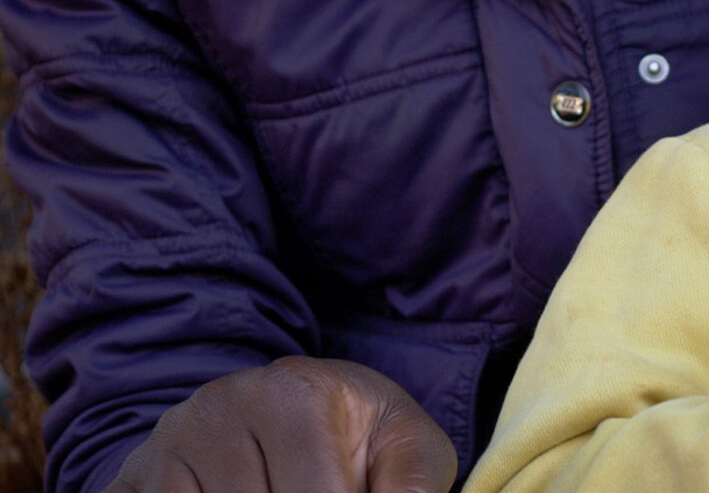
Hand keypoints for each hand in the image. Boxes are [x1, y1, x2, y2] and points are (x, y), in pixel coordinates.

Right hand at [107, 356, 456, 492]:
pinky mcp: (130, 478)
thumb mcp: (406, 445)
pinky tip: (235, 490)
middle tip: (315, 488)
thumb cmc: (358, 433)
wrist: (291, 407)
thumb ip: (413, 484)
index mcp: (293, 391)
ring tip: (275, 485)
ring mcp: (165, 444)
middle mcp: (218, 407)